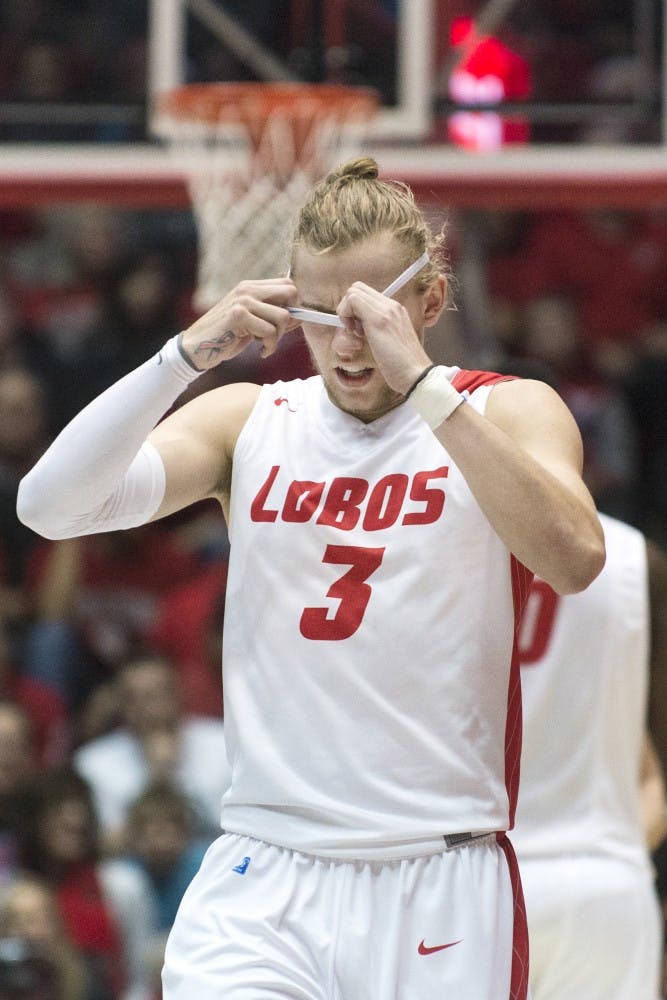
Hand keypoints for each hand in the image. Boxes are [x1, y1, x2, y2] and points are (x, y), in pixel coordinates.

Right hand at [179, 278, 300, 370]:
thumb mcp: (251, 322)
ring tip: (265, 345)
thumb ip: (271, 315)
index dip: (294, 305)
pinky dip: (270, 347)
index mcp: (251, 287)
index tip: (286, 325)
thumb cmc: (227, 337)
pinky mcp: (238, 316)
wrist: (197, 348)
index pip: (287, 284)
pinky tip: (261, 352)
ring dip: (278, 338)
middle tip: (278, 333)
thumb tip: (300, 317)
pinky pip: (270, 332)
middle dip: (292, 317)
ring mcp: (243, 301)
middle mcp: (247, 289)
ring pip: (283, 316)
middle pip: (291, 292)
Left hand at [336, 282, 432, 394]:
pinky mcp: (378, 318)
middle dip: (348, 308)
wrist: (416, 375)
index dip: (355, 309)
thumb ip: (376, 330)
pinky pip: (352, 300)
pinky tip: (356, 335)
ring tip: (357, 334)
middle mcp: (391, 305)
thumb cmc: (403, 366)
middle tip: (354, 330)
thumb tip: (356, 327)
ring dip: (346, 312)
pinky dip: (345, 315)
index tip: (358, 330)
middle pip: (357, 288)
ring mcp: (386, 310)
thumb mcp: (389, 342)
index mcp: (395, 310)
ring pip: (353, 292)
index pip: (367, 294)